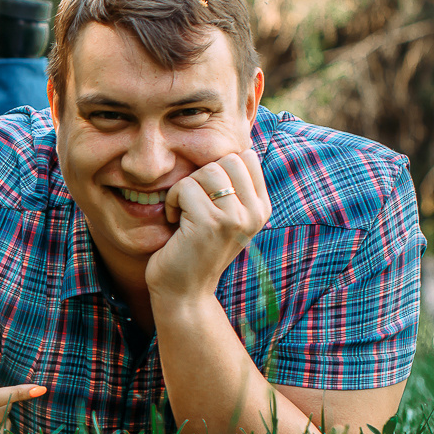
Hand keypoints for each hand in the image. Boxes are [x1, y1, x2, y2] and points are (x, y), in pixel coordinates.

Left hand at [144, 147, 270, 308]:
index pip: (246, 156)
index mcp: (261, 207)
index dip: (217, 167)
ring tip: (183, 213)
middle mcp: (255, 212)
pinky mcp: (211, 224)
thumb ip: (232, 186)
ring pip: (207, 171)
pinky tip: (174, 222)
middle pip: (228, 158)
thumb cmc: (195, 249)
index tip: (206, 194)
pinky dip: (172, 201)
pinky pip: (186, 187)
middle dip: (200, 176)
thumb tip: (232, 142)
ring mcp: (236, 218)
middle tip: (192, 203)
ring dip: (184, 188)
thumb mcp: (223, 215)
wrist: (184, 292)